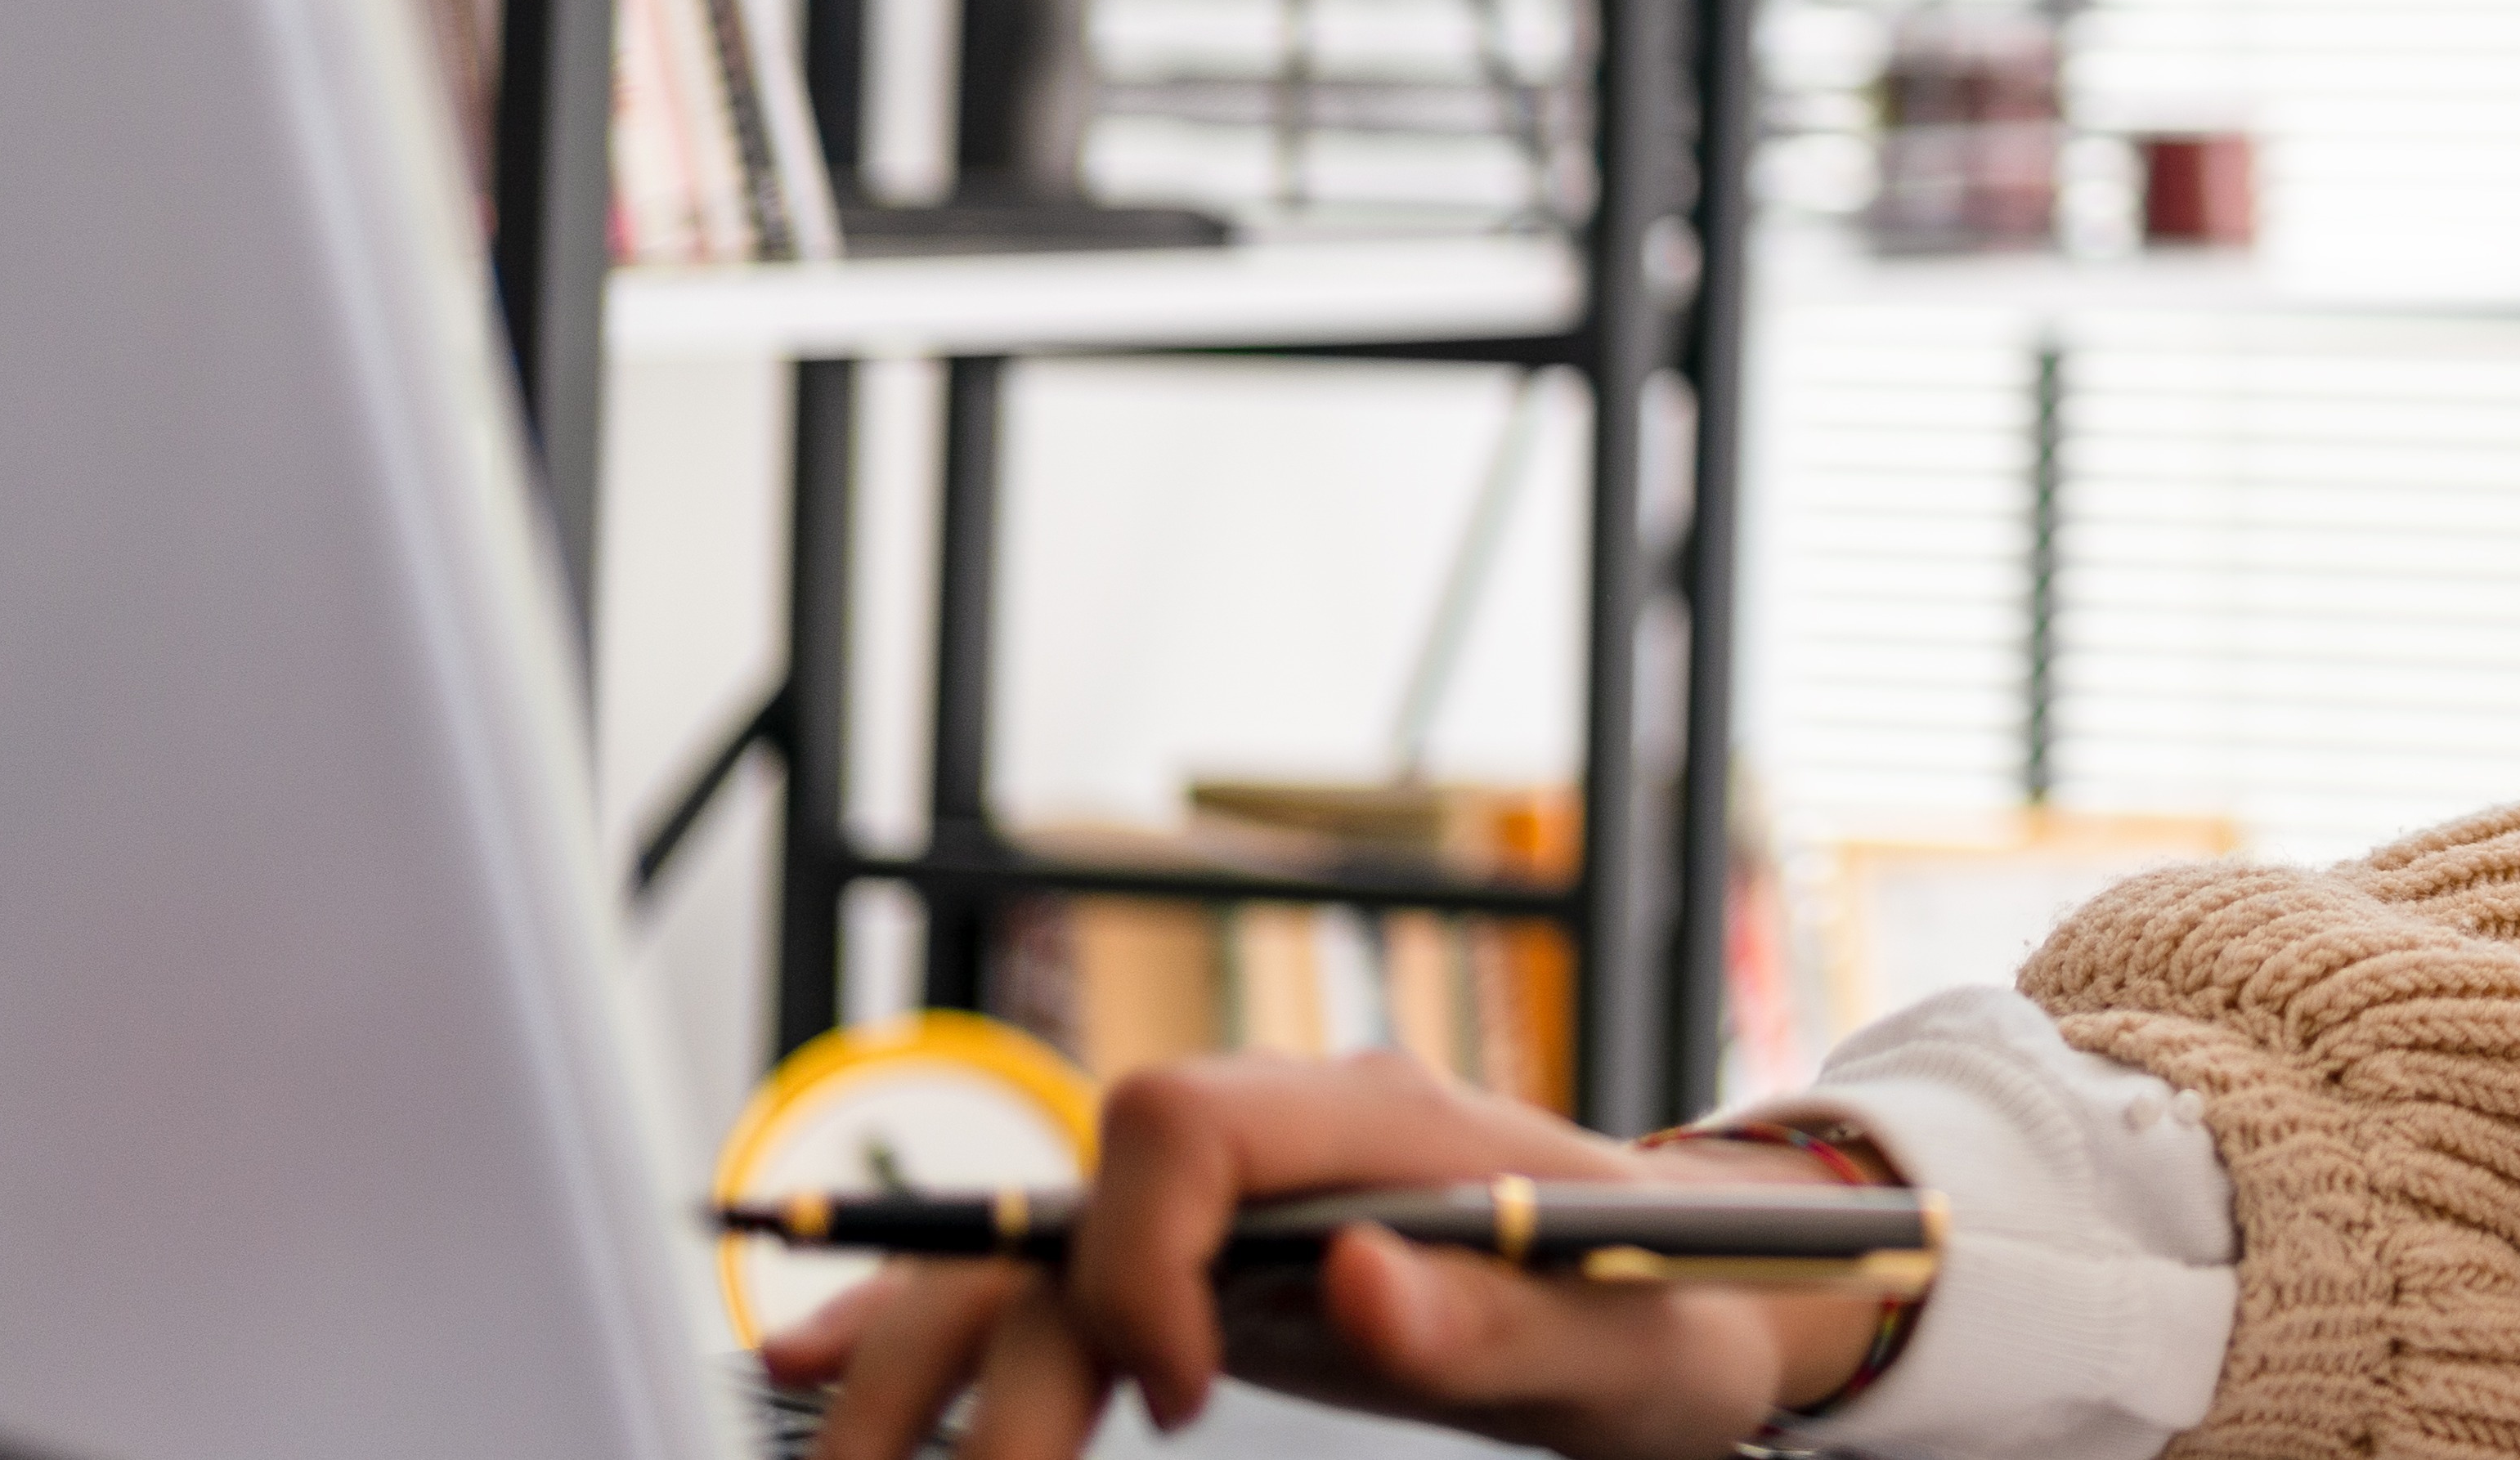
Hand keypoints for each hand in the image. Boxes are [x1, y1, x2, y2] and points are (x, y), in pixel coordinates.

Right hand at [758, 1048, 1894, 1459]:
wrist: (1693, 1298)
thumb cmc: (1671, 1308)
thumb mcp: (1624, 1338)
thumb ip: (1498, 1312)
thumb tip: (1360, 1279)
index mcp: (1378, 1124)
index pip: (1181, 1123)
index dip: (1139, 1253)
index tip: (1180, 1395)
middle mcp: (1280, 1146)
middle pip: (1072, 1205)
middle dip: (986, 1350)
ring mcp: (1233, 1212)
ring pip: (1033, 1257)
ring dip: (925, 1360)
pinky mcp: (1209, 1278)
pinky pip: (1053, 1284)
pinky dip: (942, 1326)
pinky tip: (826, 1367)